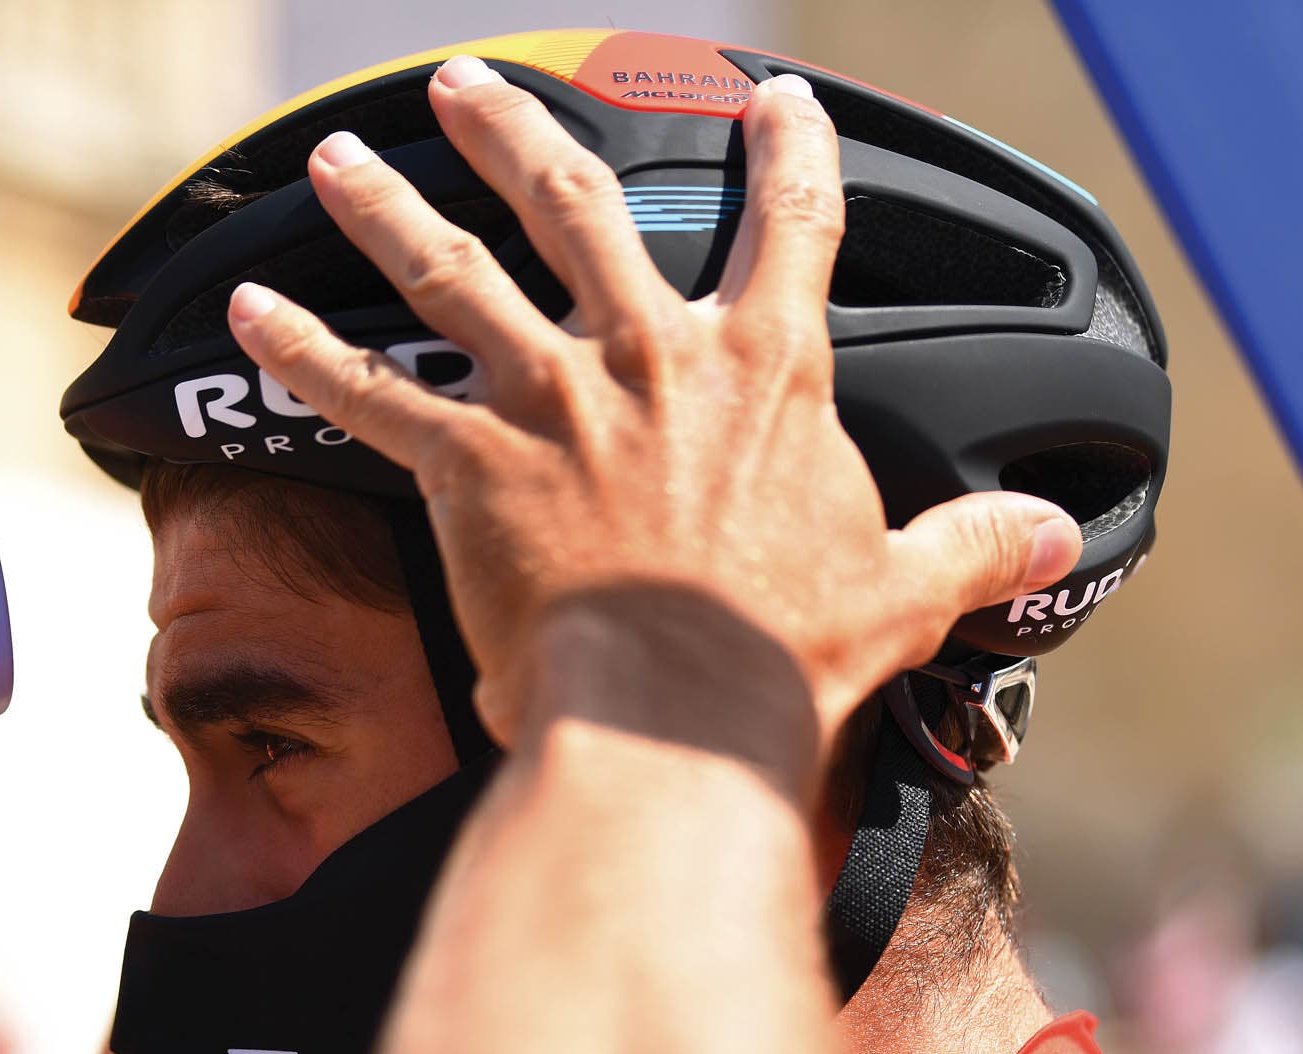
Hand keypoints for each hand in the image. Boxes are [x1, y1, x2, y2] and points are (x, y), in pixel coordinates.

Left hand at [223, 59, 1081, 763]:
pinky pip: (364, 391)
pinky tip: (245, 309)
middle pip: (579, 206)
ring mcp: (550, 398)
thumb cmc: (782, 660)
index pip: (793, 229)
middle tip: (467, 88)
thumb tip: (1057, 530)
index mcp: (763, 370)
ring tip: (340, 156)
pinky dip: (299, 348)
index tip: (777, 105)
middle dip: (518, 135)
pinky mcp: (467, 461)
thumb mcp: (902, 594)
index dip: (791, 157)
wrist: (678, 715)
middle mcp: (649, 356)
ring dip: (390, 204)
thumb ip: (974, 546)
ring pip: (453, 269)